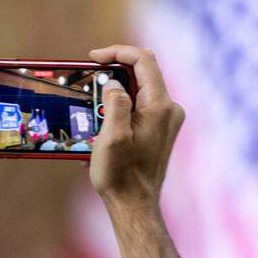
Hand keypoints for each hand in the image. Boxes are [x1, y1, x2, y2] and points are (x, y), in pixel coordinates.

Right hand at [88, 45, 184, 212]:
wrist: (134, 205)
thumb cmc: (121, 175)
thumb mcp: (112, 137)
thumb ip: (115, 102)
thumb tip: (113, 83)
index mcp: (160, 106)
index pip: (143, 60)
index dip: (117, 52)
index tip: (94, 57)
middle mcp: (169, 109)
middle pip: (142, 72)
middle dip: (113, 72)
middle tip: (88, 81)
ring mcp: (167, 120)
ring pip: (139, 89)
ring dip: (113, 92)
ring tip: (91, 111)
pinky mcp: (161, 129)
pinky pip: (140, 106)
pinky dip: (119, 107)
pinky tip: (101, 126)